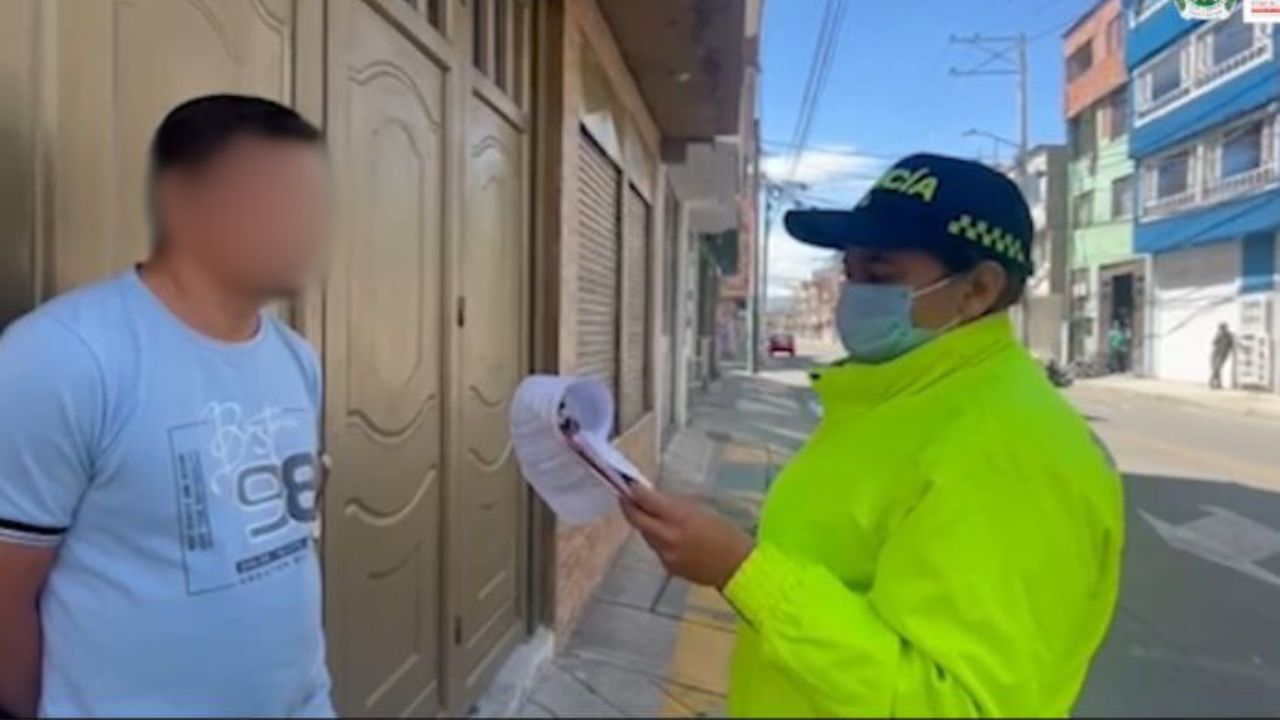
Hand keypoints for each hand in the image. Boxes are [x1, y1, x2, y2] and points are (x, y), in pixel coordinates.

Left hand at [620, 484, 753, 588]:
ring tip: (650, 515)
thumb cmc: (726, 533)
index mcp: (679, 517)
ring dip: (646, 523)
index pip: (646, 500)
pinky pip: (657, 548)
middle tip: (625, 497)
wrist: (738, 567)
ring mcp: (666, 554)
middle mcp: (667, 537)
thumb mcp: (701, 510)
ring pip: (646, 535)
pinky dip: (659, 539)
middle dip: (629, 507)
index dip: (634, 491)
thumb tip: (655, 499)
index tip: (629, 484)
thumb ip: (675, 505)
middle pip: (636, 519)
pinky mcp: (668, 567)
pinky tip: (669, 536)